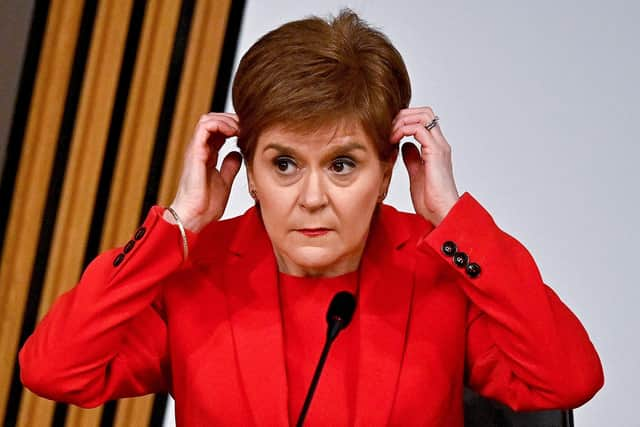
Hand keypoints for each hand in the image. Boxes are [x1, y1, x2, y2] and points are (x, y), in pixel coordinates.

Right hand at [166, 113, 241, 231]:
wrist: (195, 216)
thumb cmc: (205, 204)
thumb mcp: (225, 181)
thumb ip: (230, 166)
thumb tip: (237, 153)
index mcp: (207, 155)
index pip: (219, 131)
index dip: (234, 126)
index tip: (249, 132)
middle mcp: (201, 150)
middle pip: (213, 121)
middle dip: (232, 119)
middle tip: (247, 126)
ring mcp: (197, 150)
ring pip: (208, 119)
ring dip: (226, 119)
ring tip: (240, 127)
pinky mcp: (196, 152)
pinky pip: (204, 127)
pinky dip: (220, 124)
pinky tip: (233, 131)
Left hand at [390, 107, 459, 225]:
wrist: (441, 213)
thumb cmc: (431, 200)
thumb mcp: (416, 174)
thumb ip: (412, 158)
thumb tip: (404, 145)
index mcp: (435, 148)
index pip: (423, 120)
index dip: (404, 119)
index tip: (389, 131)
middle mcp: (439, 144)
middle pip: (424, 112)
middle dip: (402, 115)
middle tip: (387, 129)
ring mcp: (439, 147)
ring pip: (423, 115)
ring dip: (402, 120)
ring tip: (389, 134)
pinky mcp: (435, 152)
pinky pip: (419, 129)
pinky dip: (403, 130)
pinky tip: (393, 141)